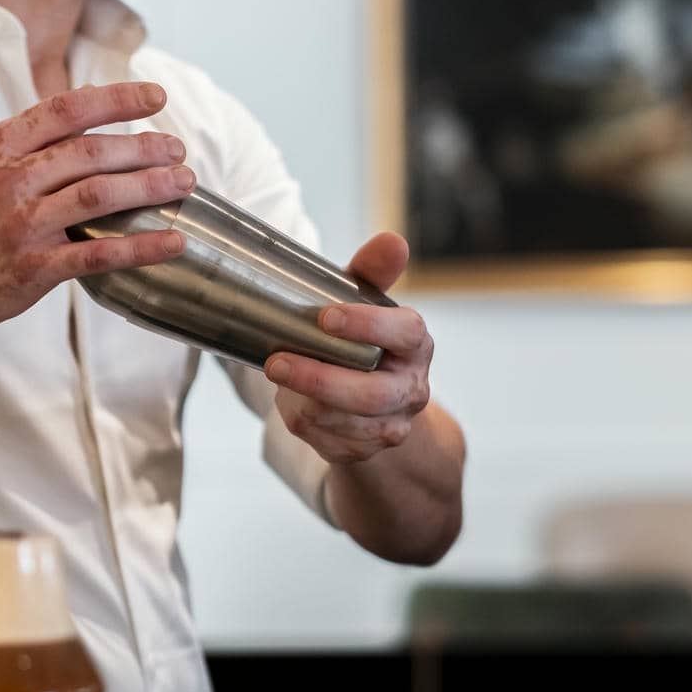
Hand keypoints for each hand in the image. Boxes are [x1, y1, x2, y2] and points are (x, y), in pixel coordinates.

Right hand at [0, 82, 193, 340]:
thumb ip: (23, 141)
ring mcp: (22, 225)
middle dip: (144, 147)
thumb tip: (82, 113)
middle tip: (178, 149)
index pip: (67, 109)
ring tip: (184, 182)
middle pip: (92, 152)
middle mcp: (9, 180)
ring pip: (100, 195)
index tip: (156, 98)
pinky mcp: (35, 268)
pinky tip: (173, 241)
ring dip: (150, 187)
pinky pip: (99, 253)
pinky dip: (142, 247)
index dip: (118, 99)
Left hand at [265, 233, 431, 465]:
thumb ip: (372, 271)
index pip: (405, 332)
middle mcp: (412, 388)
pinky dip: (303, 423)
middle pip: (372, 394)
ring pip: (346, 424)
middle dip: (319, 380)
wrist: (373, 400)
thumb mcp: (364, 301)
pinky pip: (330, 444)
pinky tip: (291, 403)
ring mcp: (392, 424)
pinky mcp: (368, 450)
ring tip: (279, 378)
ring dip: (304, 403)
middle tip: (275, 363)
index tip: (325, 316)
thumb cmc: (361, 338)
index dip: (367, 325)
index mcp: (416, 344)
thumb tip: (393, 241)